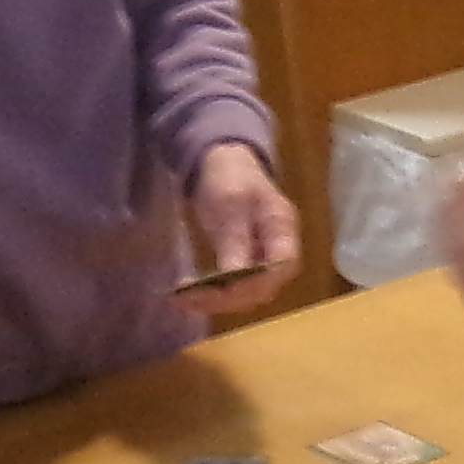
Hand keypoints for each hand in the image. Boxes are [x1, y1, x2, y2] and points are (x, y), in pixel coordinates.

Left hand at [184, 142, 299, 317]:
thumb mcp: (231, 204)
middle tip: (189, 298)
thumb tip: (235, 283)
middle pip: (263, 288)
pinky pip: (231, 288)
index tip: (221, 289)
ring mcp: (261, 259)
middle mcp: (277, 250)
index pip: (282, 268)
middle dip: (226, 298)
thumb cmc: (230, 176)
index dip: (256, 284)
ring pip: (246, 294)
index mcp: (283, 229)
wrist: (223, 162)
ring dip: (214, 301)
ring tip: (180, 300)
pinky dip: (209, 295)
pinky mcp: (243, 265)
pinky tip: (185, 296)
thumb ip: (236, 241)